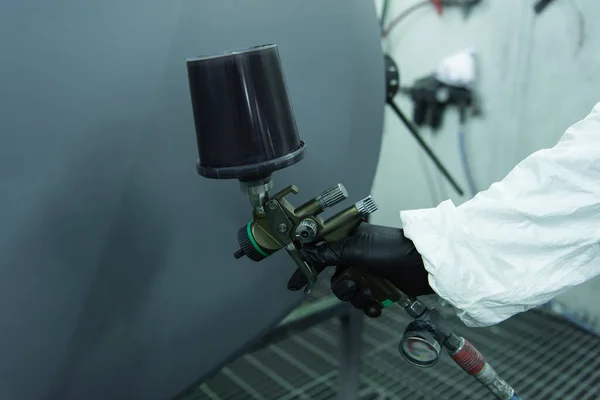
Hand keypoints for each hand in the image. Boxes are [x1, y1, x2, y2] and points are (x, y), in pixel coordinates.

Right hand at [287, 223, 433, 313]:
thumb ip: (329, 252)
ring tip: (371, 295)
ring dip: (358, 298)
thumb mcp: (357, 249)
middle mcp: (354, 255)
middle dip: (343, 288)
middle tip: (354, 286)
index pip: (319, 252)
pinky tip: (377, 305)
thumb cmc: (393, 249)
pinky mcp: (379, 285)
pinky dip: (368, 305)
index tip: (294, 283)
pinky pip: (363, 300)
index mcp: (347, 239)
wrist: (424, 266)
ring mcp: (367, 271)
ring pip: (348, 292)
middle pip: (333, 278)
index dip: (307, 267)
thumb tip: (306, 252)